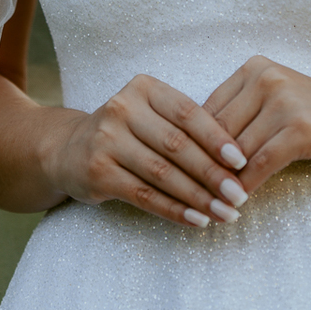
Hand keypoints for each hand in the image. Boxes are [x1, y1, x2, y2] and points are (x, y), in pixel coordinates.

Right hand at [46, 73, 249, 229]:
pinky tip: (196, 221)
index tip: (243, 161)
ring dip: (198, 198)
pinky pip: (144, 195)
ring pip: (162, 174)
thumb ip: (185, 130)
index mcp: (144, 88)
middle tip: (239, 195)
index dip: (217, 138)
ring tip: (225, 213)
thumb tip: (237, 160)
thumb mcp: (151, 115)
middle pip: (177, 146)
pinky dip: (174, 210)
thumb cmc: (127, 132)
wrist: (68, 148)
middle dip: (213, 174)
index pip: (188, 113)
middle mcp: (122, 109)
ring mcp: (106, 140)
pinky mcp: (97, 172)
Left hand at [202, 56, 310, 193]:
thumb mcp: (274, 99)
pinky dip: (247, 185)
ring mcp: (285, 102)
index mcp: (254, 68)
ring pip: (238, 149)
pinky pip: (261, 163)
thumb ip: (240, 113)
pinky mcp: (301, 129)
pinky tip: (239, 202)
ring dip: (222, 181)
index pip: (209, 109)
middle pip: (219, 130)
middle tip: (190, 194)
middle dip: (204, 165)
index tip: (182, 171)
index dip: (193, 143)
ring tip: (210, 203)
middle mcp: (267, 79)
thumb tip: (194, 146)